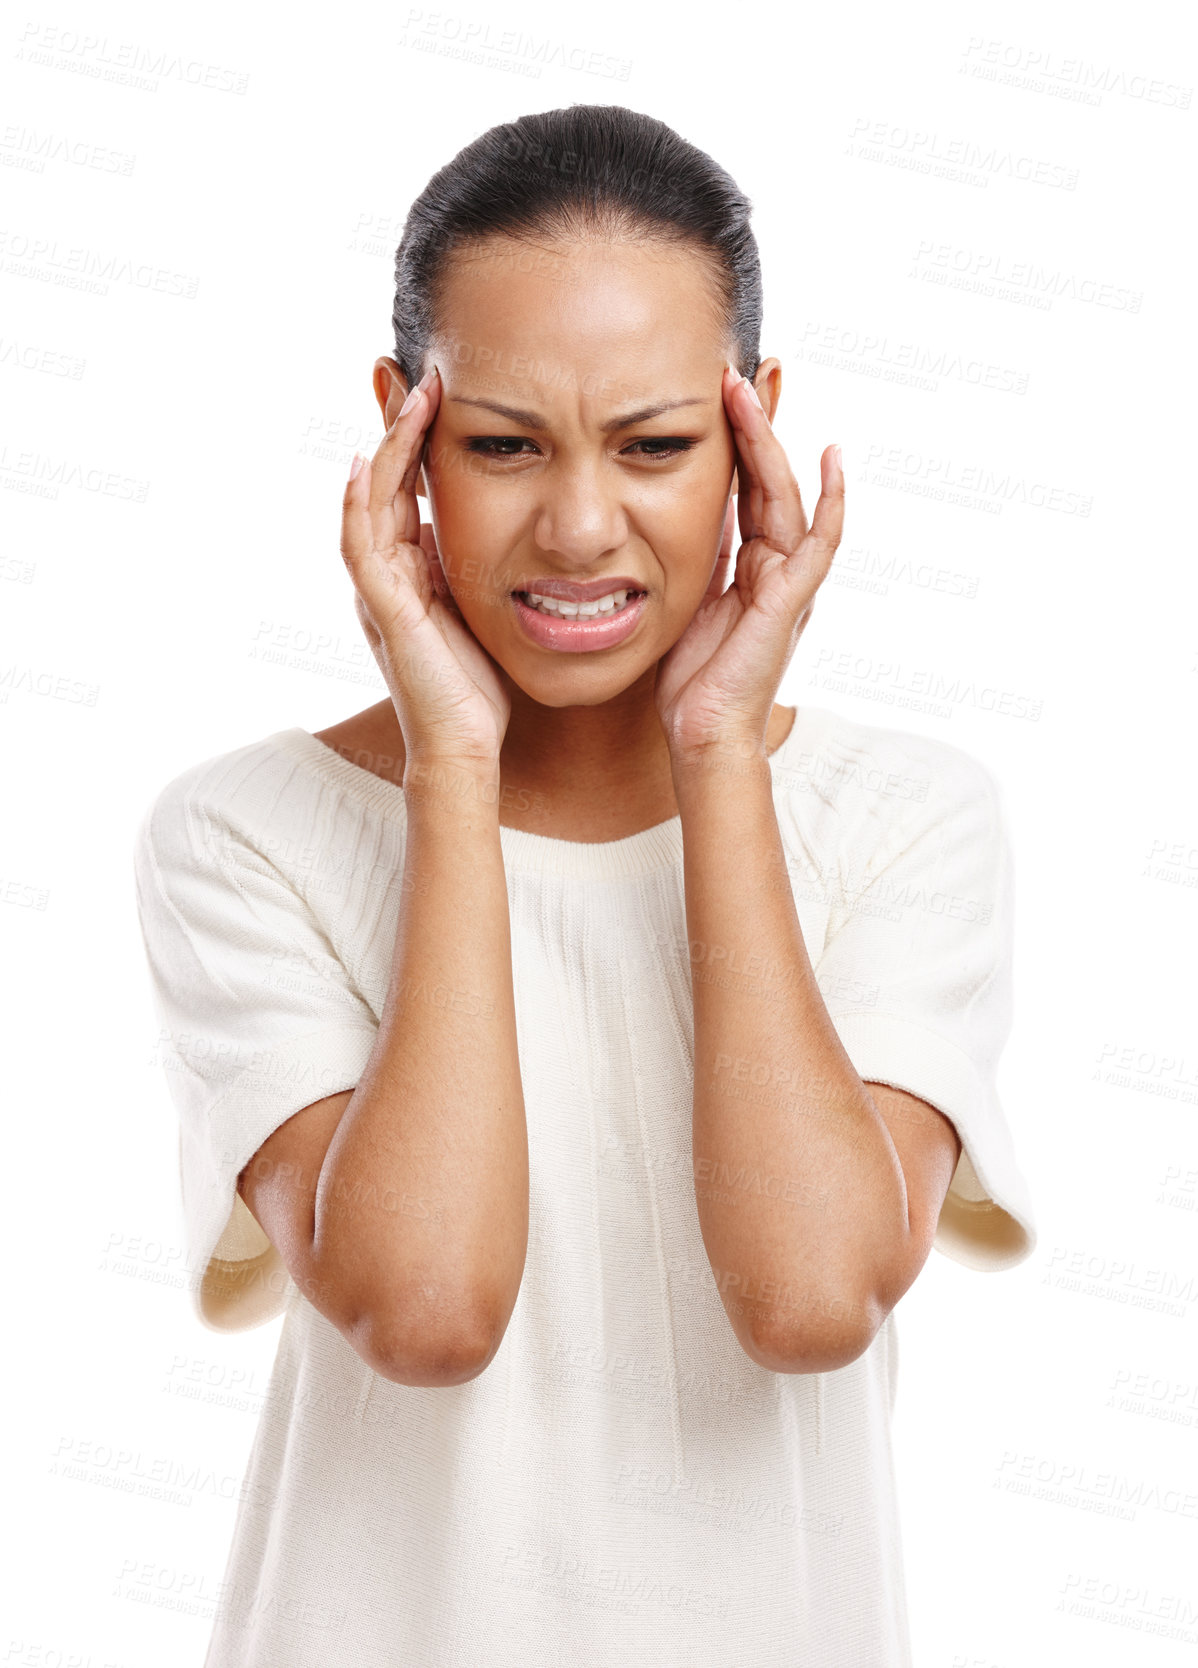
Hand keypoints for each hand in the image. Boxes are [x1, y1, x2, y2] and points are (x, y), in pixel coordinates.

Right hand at [341, 366, 509, 772]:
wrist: (466, 749)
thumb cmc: (483, 691)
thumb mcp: (491, 612)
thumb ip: (491, 571)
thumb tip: (527, 532)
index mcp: (416, 569)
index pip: (413, 487)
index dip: (420, 438)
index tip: (442, 386)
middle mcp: (390, 572)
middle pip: (385, 480)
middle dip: (396, 424)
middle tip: (412, 366)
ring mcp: (380, 589)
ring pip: (370, 499)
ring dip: (387, 444)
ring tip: (406, 391)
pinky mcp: (382, 610)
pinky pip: (360, 544)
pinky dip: (360, 501)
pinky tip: (369, 460)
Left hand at [654, 364, 843, 761]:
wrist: (702, 733)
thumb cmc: (692, 680)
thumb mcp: (684, 598)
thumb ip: (695, 554)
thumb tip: (678, 508)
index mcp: (751, 565)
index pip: (748, 486)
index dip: (740, 439)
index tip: (723, 389)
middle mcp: (777, 566)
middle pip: (771, 479)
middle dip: (757, 423)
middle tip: (740, 368)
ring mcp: (790, 581)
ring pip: (788, 495)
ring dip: (771, 440)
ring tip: (751, 388)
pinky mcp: (794, 599)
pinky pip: (820, 541)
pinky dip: (831, 499)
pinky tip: (832, 457)